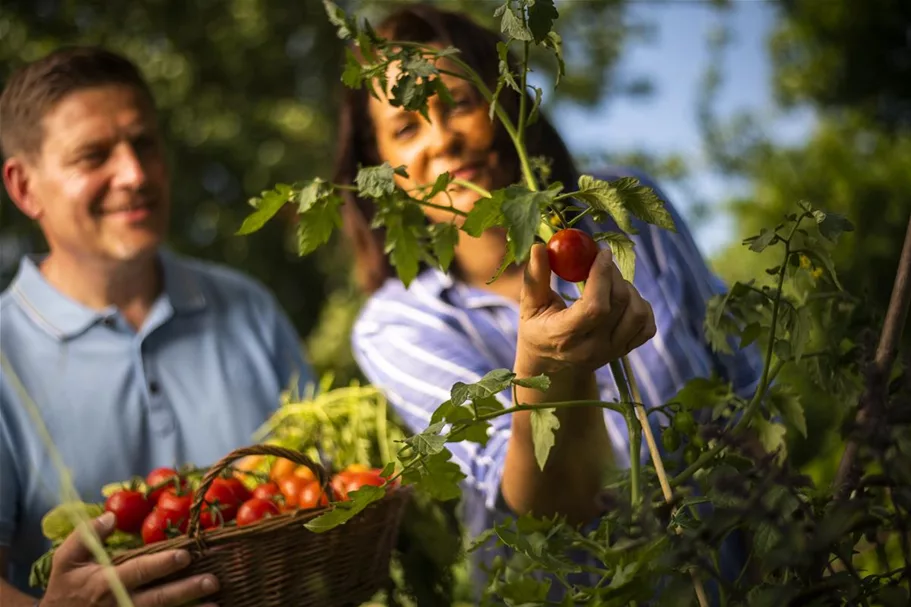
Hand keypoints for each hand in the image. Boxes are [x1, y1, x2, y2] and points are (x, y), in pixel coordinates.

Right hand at [40, 512, 218, 606]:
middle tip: (212, 580)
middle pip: (159, 599)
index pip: (139, 571)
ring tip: (216, 606)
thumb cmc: (65, 587)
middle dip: (187, 590)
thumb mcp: (66, 559)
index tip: (186, 554)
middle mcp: (120, 603)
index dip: (163, 564)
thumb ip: (87, 535)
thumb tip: (111, 516)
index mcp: (106, 583)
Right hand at [516, 244, 655, 374]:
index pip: (594, 308)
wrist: (552, 366)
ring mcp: (612, 352)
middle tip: (602, 260)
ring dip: (628, 290)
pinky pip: (647, 326)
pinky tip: (622, 299)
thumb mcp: (530, 305)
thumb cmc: (538, 329)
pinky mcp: (625, 351)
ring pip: (638, 314)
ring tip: (610, 283)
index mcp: (564, 337)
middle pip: (618, 304)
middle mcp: (592, 349)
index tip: (600, 252)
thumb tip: (539, 247)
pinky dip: (640, 306)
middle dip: (613, 274)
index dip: (602, 276)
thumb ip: (535, 277)